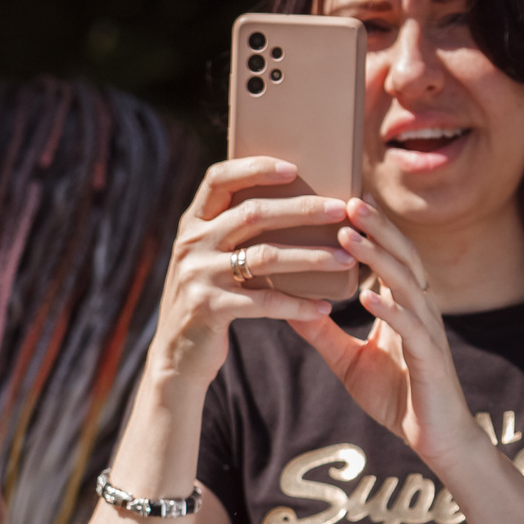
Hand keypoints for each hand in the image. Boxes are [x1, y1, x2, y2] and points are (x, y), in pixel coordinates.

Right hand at [146, 157, 352, 394]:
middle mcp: (191, 244)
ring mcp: (197, 276)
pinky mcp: (209, 308)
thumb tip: (299, 204)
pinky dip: (298, 305)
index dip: (255, 168)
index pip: (218, 179)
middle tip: (342, 210)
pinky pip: (264, 302)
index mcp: (192, 224)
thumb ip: (233, 233)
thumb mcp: (209, 259)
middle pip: (252, 214)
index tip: (294, 168)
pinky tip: (324, 306)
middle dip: (302, 210)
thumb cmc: (208, 298)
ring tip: (347, 258)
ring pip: (265, 256)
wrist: (176, 354)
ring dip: (312, 256)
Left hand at [290, 197, 476, 464]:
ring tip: (350, 236)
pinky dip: (390, 310)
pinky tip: (369, 296)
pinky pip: (411, 328)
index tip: (341, 201)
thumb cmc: (396, 394)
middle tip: (347, 199)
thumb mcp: (347, 359)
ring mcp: (428, 332)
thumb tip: (285, 304)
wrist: (433, 439)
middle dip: (376, 227)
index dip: (370, 229)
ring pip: (407, 283)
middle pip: (401, 257)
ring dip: (379, 258)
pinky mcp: (431, 359)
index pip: (388, 257)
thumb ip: (320, 332)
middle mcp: (420, 309)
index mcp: (402, 305)